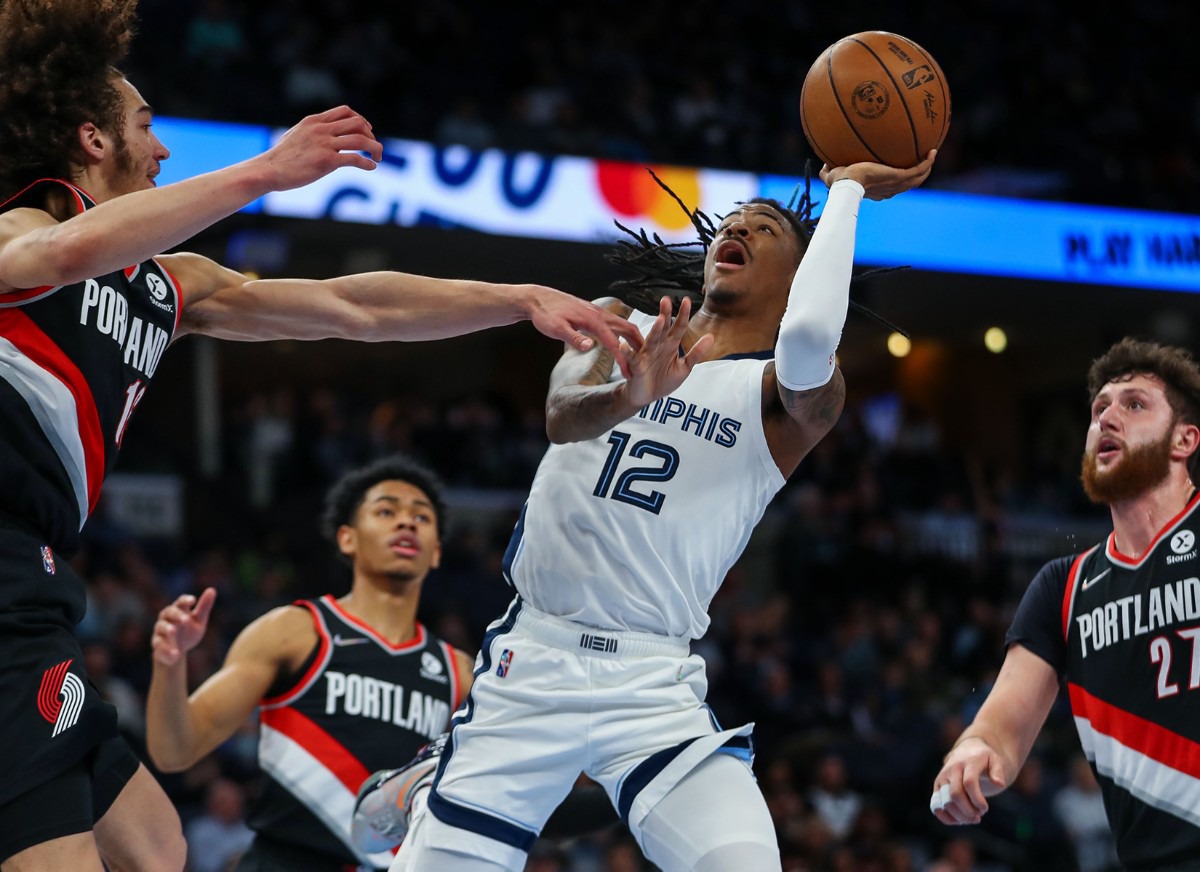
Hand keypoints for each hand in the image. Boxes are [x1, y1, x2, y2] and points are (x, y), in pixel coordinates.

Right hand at [151, 588, 216, 666]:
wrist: (176, 653)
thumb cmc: (188, 632)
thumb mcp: (199, 620)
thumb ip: (204, 606)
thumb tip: (212, 590)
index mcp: (178, 610)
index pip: (180, 602)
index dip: (185, 600)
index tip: (193, 600)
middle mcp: (167, 619)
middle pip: (168, 612)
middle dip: (176, 615)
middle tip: (185, 619)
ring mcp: (160, 632)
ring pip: (160, 628)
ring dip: (167, 629)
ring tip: (173, 631)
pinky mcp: (157, 645)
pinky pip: (159, 646)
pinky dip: (167, 650)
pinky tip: (176, 654)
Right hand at [260, 106, 382, 190]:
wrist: (269, 170)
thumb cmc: (281, 158)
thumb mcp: (296, 135)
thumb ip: (312, 131)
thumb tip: (324, 135)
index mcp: (314, 121)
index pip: (345, 111)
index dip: (361, 120)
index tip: (367, 131)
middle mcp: (321, 129)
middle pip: (357, 123)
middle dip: (371, 134)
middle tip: (375, 148)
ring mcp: (324, 144)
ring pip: (360, 140)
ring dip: (375, 148)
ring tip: (379, 158)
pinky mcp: (327, 161)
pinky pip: (355, 158)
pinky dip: (367, 162)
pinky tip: (371, 167)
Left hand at [526, 287, 644, 376]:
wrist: (538, 299)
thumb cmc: (545, 314)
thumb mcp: (556, 328)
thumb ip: (574, 338)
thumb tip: (591, 346)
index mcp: (593, 320)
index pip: (614, 341)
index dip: (623, 358)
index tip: (629, 372)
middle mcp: (600, 314)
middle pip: (628, 329)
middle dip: (640, 345)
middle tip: (648, 362)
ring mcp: (598, 313)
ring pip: (624, 325)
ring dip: (635, 339)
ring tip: (642, 354)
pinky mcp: (595, 314)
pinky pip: (616, 324)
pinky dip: (625, 334)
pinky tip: (624, 342)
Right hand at [621, 295, 712, 408]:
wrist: (647, 396)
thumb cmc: (664, 380)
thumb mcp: (684, 368)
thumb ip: (696, 353)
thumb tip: (710, 337)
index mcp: (670, 345)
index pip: (678, 327)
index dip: (683, 315)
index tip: (687, 301)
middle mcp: (658, 346)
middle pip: (663, 328)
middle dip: (665, 315)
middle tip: (666, 300)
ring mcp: (647, 355)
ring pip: (651, 340)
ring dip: (655, 331)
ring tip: (659, 320)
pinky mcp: (636, 366)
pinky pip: (632, 358)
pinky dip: (627, 352)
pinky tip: (623, 346)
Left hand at [821, 149, 936, 200]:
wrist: (848, 183)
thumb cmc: (840, 182)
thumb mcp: (832, 176)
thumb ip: (827, 171)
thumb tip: (823, 164)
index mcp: (878, 191)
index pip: (891, 188)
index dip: (897, 181)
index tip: (899, 170)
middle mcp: (890, 190)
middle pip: (908, 184)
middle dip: (917, 173)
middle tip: (922, 160)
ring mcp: (896, 184)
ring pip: (917, 179)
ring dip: (926, 168)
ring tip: (932, 154)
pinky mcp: (900, 177)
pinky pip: (918, 170)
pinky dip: (927, 162)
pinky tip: (932, 151)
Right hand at [930, 736, 1008, 824]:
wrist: (967, 751)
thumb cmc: (984, 759)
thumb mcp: (995, 760)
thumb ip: (998, 771)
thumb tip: (999, 783)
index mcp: (967, 762)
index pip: (969, 782)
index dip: (977, 799)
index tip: (985, 809)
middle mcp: (951, 770)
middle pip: (955, 795)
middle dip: (968, 811)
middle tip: (979, 815)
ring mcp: (942, 779)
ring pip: (944, 803)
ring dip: (959, 817)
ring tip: (972, 818)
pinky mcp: (937, 787)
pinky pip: (935, 806)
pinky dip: (946, 818)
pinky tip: (960, 820)